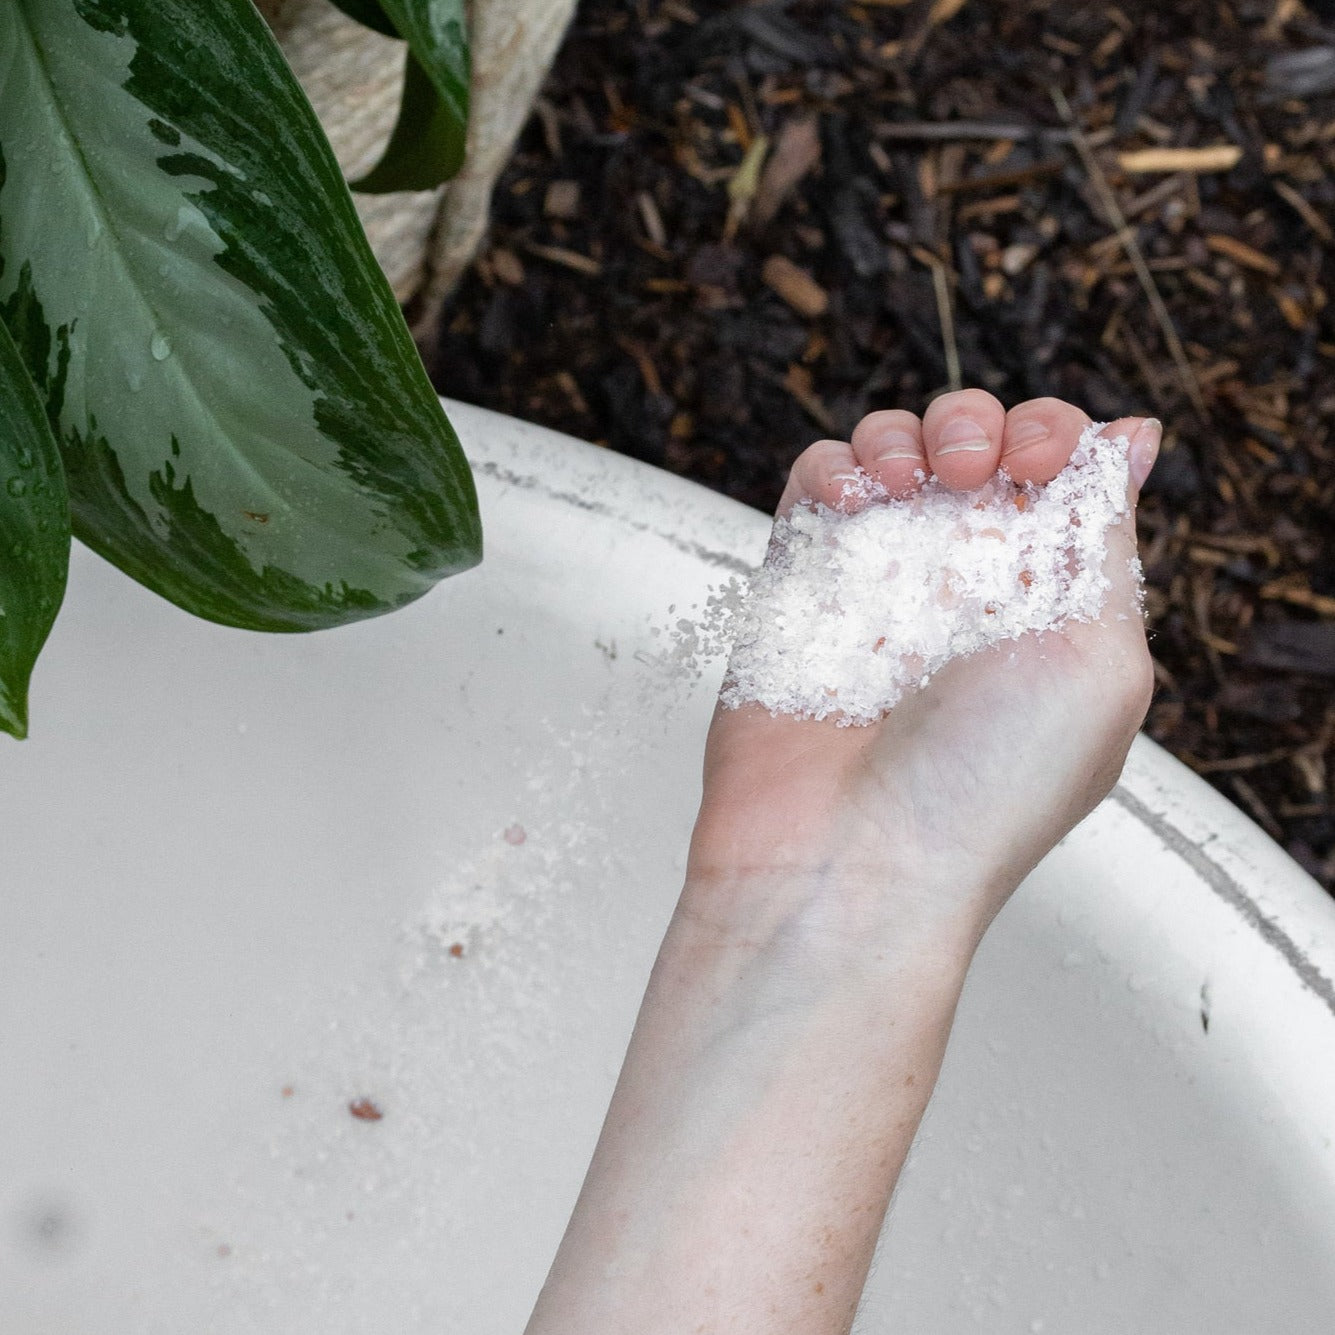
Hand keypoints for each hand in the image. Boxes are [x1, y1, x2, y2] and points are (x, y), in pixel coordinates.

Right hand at [687, 391, 1160, 948]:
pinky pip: (813, 484)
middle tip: (969, 473)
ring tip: (903, 487)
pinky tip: (851, 507)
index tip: (1033, 466)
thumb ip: (1107, 542)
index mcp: (1047, 602)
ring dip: (902, 437)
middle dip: (975, 425)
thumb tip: (1130, 440)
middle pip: (973, 444)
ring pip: (890, 450)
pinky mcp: (801, 588)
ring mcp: (877, 584)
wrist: (849, 860)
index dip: (1051, 439)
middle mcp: (963, 587)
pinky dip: (832, 468)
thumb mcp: (1099, 662)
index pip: (1059, 472)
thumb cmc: (981, 790)